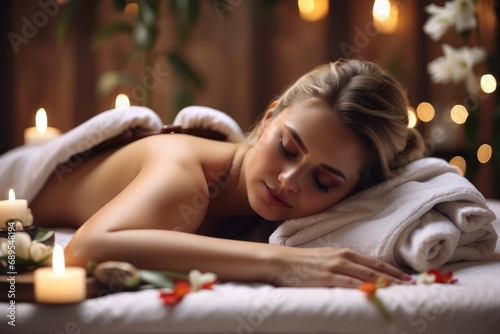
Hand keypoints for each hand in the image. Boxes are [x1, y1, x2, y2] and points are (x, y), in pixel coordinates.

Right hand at [272, 247, 410, 287]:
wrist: (281, 261)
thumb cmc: (301, 262)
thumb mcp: (325, 259)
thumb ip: (341, 265)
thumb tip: (356, 274)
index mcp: (344, 252)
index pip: (374, 262)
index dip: (391, 269)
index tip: (406, 276)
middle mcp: (343, 257)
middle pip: (375, 267)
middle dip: (395, 276)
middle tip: (412, 283)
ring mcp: (336, 267)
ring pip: (367, 275)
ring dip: (385, 282)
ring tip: (401, 289)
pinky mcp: (327, 277)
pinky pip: (350, 283)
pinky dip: (364, 287)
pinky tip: (375, 291)